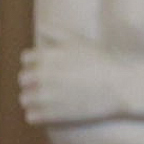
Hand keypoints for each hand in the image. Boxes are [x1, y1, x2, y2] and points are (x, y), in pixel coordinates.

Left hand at [17, 41, 143, 129]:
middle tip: (47, 87)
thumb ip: (55, 32)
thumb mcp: (78, 41)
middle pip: (24, 79)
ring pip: (25, 99)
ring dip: (32, 100)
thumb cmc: (102, 61)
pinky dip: (36, 115)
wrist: (119, 86)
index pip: (27, 59)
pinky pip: (32, 117)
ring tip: (45, 102)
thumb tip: (40, 27)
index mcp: (45, 56)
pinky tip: (46, 114)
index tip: (47, 69)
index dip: (36, 64)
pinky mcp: (53, 114)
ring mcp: (45, 96)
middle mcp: (41, 75)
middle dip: (33, 82)